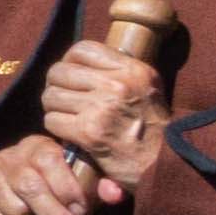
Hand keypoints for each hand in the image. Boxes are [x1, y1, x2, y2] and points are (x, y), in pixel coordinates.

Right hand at [0, 133, 110, 214]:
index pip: (48, 161)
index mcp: (36, 146)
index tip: (82, 210)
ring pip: (13, 207)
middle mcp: (8, 158)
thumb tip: (114, 194)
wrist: (25, 186)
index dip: (66, 188)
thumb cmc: (61, 181)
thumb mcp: (83, 178)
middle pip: (29, 187)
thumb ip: (101, 184)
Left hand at [29, 27, 172, 192]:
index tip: (72, 76)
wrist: (165, 165)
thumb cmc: (153, 128)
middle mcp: (117, 85)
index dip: (69, 62)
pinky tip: (71, 133)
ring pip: (51, 96)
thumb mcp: (147, 88)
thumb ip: (118, 72)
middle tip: (65, 100)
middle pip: (59, 72)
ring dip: (55, 109)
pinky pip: (51, 120)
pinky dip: (57, 128)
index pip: (82, 49)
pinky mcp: (88, 131)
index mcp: (134, 70)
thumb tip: (77, 61)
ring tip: (69, 117)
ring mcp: (101, 108)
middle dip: (56, 87)